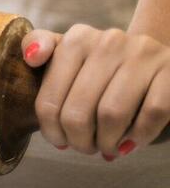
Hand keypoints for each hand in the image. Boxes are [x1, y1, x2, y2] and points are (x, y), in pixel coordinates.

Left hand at [22, 25, 169, 158]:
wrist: (155, 59)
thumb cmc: (101, 66)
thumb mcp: (68, 52)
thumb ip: (39, 45)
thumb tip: (31, 58)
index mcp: (77, 39)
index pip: (50, 99)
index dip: (51, 130)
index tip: (59, 140)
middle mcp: (109, 42)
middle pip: (78, 112)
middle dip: (79, 140)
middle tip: (85, 147)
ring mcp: (143, 55)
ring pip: (112, 114)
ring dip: (106, 142)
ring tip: (107, 148)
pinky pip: (151, 114)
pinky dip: (138, 136)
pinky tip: (130, 142)